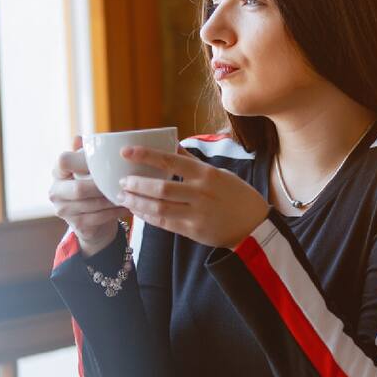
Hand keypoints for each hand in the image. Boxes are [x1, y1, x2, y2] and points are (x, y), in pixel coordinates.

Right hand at [49, 135, 131, 249]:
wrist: (91, 220)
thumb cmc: (91, 186)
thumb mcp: (88, 169)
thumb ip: (85, 154)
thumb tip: (79, 138)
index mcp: (57, 172)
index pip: (63, 161)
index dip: (81, 160)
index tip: (101, 161)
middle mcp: (55, 191)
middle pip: (79, 188)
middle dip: (102, 186)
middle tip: (123, 181)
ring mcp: (63, 210)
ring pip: (91, 204)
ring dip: (112, 199)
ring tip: (129, 193)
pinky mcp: (75, 225)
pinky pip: (98, 217)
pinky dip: (114, 212)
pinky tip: (126, 206)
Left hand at [115, 144, 270, 249]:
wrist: (254, 225)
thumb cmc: (236, 195)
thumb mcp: (219, 173)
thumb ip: (193, 162)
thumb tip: (173, 144)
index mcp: (206, 174)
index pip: (170, 160)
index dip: (145, 155)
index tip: (126, 152)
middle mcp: (200, 193)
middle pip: (160, 188)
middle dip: (136, 184)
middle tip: (121, 181)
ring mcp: (197, 214)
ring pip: (159, 208)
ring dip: (137, 202)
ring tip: (123, 197)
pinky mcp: (194, 231)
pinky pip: (164, 223)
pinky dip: (147, 216)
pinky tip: (137, 211)